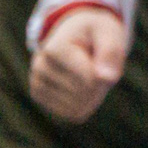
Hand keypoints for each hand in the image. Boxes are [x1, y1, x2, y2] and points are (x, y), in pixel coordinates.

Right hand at [29, 7, 126, 123]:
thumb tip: (107, 79)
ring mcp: (37, 83)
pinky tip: (82, 85)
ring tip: (89, 72)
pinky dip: (85, 104)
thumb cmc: (96, 33)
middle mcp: (40, 67)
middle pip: (84, 94)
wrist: (75, 33)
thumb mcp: (109, 32)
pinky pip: (71, 114)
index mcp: (55, 48)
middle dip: (101, 84)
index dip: (107, 76)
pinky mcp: (39, 96)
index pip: (88, 79)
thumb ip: (110, 52)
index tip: (106, 60)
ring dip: (94, 94)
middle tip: (99, 65)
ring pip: (78, 107)